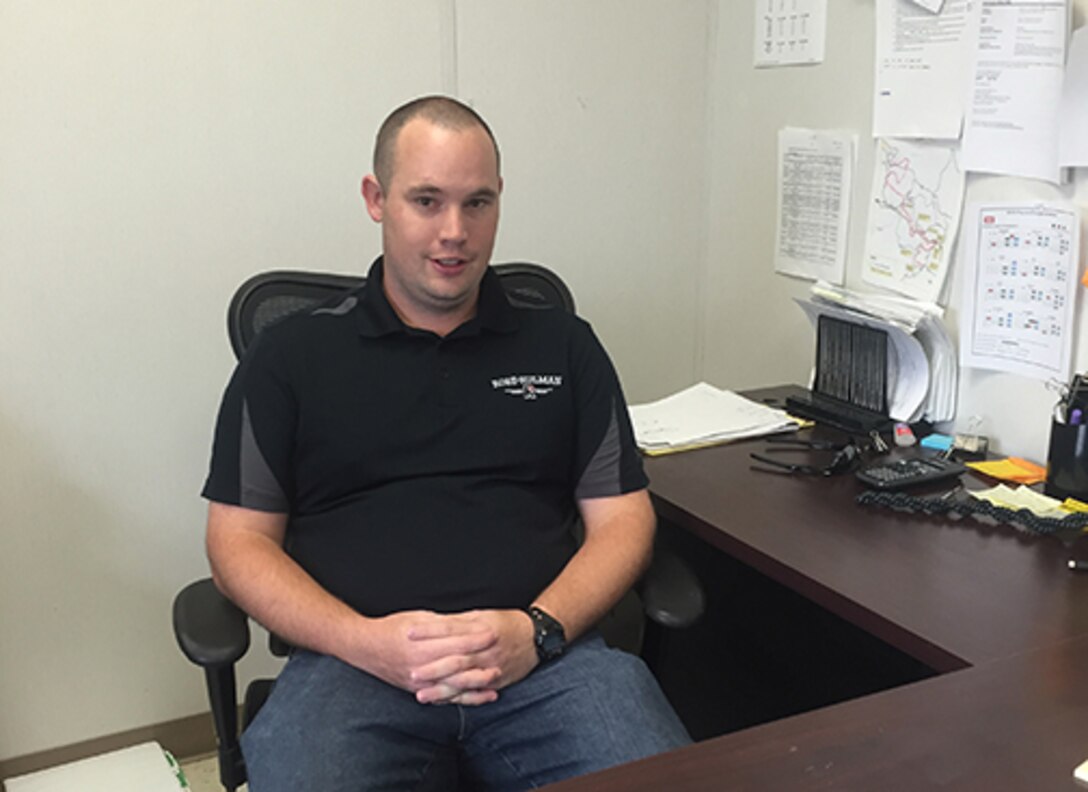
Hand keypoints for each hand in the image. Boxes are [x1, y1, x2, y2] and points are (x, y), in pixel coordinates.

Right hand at [343, 610, 501, 704]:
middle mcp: (421, 667)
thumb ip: (443, 624)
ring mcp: (419, 682)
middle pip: (457, 666)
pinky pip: (444, 698)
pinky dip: (463, 698)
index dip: (476, 638)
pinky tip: (478, 696)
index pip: (455, 643)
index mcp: (422, 645)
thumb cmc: (392, 627)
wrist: (364, 647)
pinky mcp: (417, 691)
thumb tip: (467, 621)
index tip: (493, 632)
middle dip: (480, 662)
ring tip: (495, 680)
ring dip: (475, 684)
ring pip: (452, 686)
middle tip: (501, 658)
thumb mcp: (418, 618)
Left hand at [408, 609, 537, 705]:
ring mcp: (491, 669)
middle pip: (456, 660)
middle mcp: (486, 651)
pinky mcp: (496, 683)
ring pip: (464, 682)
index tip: (408, 633)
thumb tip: (435, 623)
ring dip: (441, 690)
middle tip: (411, 673)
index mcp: (481, 629)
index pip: (450, 630)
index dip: (429, 632)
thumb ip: (460, 621)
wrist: (538, 638)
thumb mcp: (483, 615)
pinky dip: (458, 699)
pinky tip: (442, 703)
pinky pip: (474, 694)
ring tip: (422, 695)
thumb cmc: (507, 623)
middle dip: (432, 668)